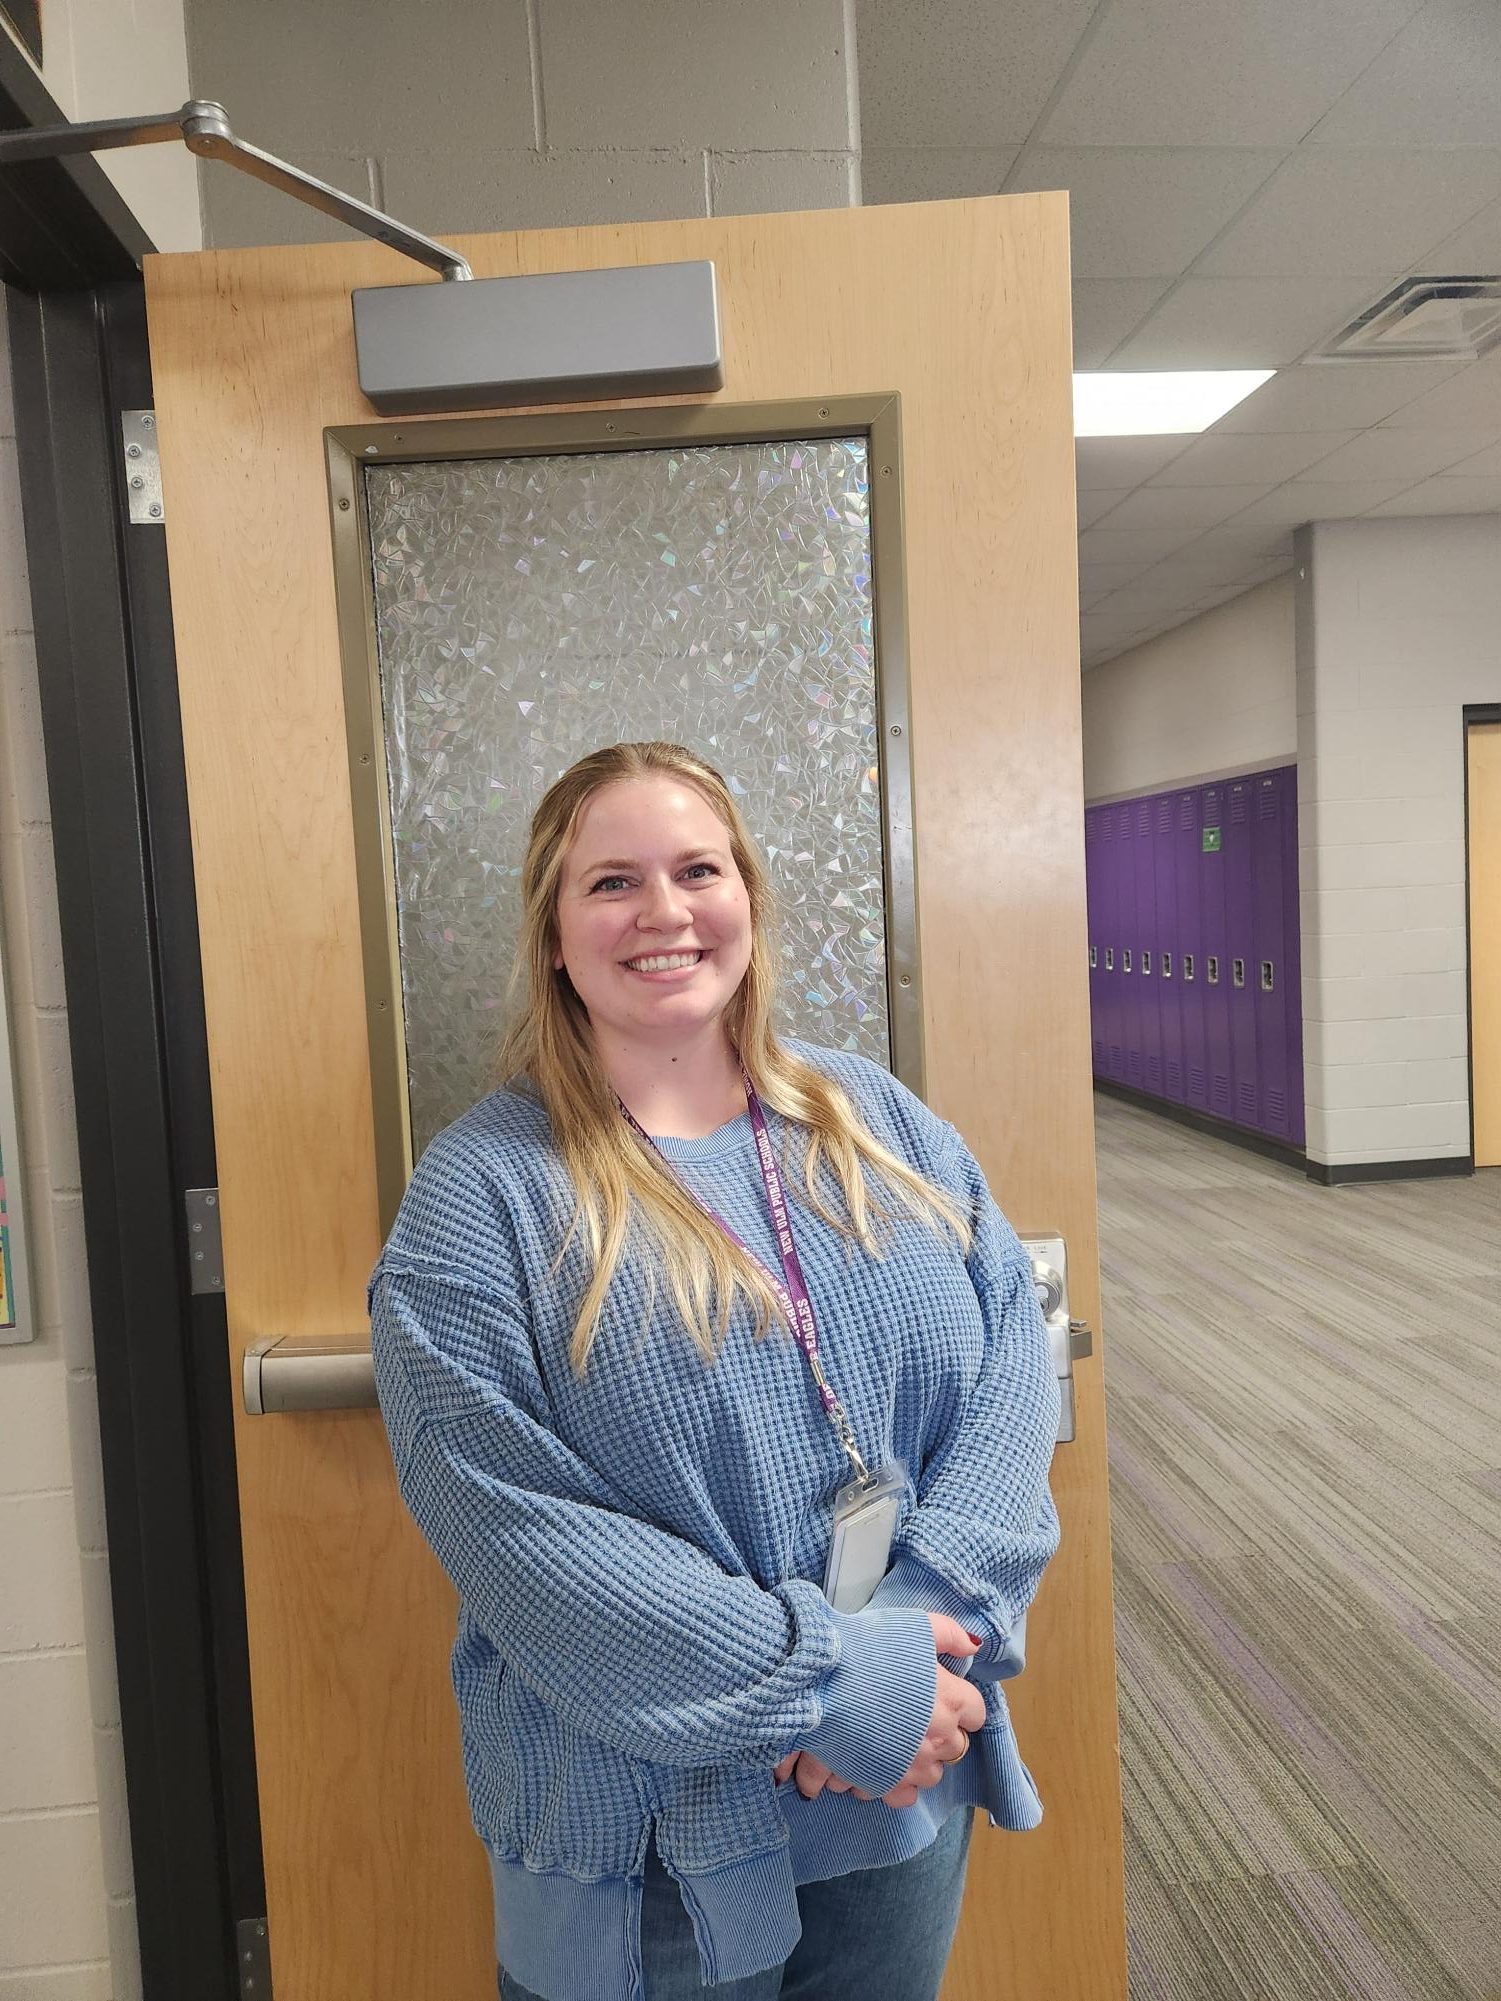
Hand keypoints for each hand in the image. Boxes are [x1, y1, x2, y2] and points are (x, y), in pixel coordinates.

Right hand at [771, 1614, 983, 1805]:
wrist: (822, 1680)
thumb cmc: (866, 1649)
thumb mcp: (913, 1627)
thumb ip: (949, 1634)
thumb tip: (972, 1646)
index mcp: (949, 1699)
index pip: (975, 1711)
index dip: (957, 1701)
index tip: (940, 1695)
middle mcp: (938, 1737)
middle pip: (955, 1746)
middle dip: (938, 1733)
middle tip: (912, 1714)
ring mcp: (913, 1765)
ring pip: (931, 1774)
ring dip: (918, 1760)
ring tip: (894, 1740)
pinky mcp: (886, 1784)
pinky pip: (904, 1796)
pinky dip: (894, 1783)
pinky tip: (879, 1764)